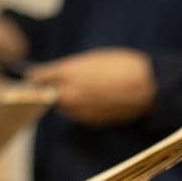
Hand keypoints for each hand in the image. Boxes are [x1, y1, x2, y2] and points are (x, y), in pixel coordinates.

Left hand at [25, 48, 156, 126]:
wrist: (149, 87)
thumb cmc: (122, 65)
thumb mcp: (90, 59)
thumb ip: (65, 69)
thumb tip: (45, 76)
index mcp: (68, 73)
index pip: (39, 78)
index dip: (36, 77)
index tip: (33, 75)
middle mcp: (70, 95)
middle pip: (49, 95)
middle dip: (52, 89)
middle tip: (58, 81)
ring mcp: (80, 111)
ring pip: (64, 106)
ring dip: (67, 99)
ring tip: (84, 87)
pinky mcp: (91, 121)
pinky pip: (79, 114)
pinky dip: (81, 107)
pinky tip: (95, 97)